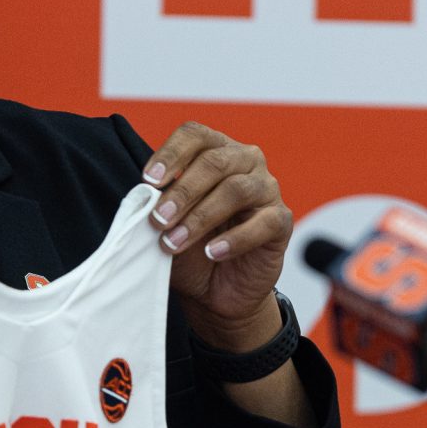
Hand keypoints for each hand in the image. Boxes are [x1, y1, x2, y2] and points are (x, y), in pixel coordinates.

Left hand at [143, 122, 292, 351]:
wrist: (215, 291)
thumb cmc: (191, 249)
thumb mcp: (168, 225)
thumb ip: (159, 205)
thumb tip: (145, 197)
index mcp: (215, 151)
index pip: (195, 135)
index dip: (171, 153)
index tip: (149, 181)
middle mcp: (245, 162)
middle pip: (215, 162)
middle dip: (182, 192)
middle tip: (158, 220)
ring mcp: (267, 189)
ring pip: (236, 190)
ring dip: (201, 217)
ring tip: (175, 242)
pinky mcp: (281, 221)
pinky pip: (263, 223)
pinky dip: (234, 240)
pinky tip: (212, 253)